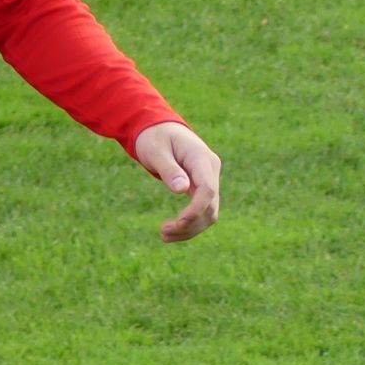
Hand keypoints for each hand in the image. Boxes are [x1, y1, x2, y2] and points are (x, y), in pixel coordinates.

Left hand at [133, 121, 221, 241]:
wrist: (159, 128)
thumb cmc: (154, 137)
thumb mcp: (156, 150)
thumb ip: (169, 169)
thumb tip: (182, 189)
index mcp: (201, 158)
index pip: (208, 189)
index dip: (196, 209)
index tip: (178, 222)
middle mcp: (210, 169)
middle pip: (210, 206)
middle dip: (190, 224)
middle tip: (162, 232)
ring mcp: (209, 179)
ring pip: (209, 213)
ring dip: (190, 228)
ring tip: (164, 236)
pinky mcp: (202, 187)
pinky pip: (202, 210)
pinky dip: (189, 223)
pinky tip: (171, 231)